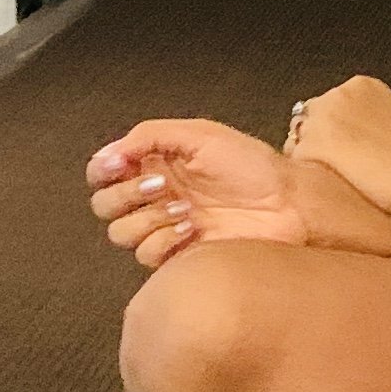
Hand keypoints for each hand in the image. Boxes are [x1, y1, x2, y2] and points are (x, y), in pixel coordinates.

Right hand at [86, 116, 303, 267]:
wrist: (288, 205)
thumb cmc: (253, 166)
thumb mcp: (200, 135)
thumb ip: (150, 136)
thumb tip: (110, 153)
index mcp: (155, 163)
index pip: (103, 171)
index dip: (102, 170)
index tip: (119, 166)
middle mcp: (155, 196)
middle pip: (104, 205)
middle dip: (126, 194)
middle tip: (161, 186)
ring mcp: (165, 228)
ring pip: (120, 232)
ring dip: (147, 218)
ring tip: (185, 208)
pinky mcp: (178, 256)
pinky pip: (147, 255)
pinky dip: (163, 240)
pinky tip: (191, 230)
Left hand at [287, 74, 390, 222]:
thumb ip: (375, 124)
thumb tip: (366, 141)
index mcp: (362, 86)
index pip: (329, 107)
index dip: (337, 135)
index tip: (352, 154)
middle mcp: (338, 94)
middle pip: (309, 121)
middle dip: (321, 145)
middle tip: (347, 172)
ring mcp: (323, 118)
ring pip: (299, 142)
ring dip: (314, 161)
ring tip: (344, 183)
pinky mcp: (314, 145)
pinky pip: (297, 164)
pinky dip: (311, 179)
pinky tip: (335, 191)